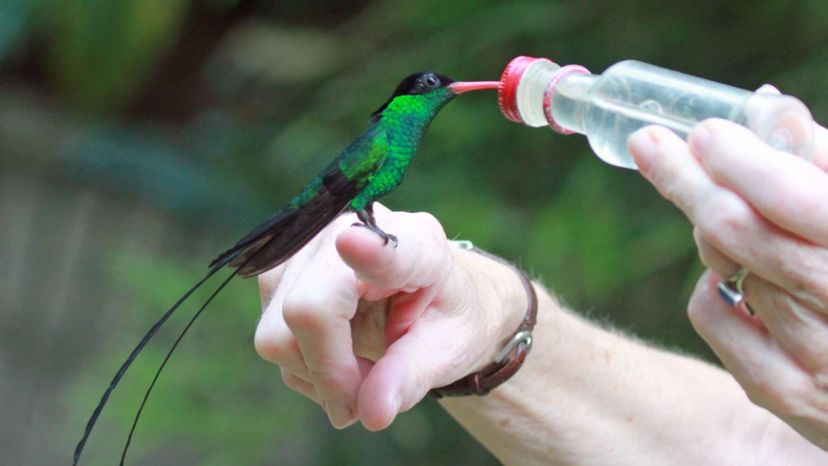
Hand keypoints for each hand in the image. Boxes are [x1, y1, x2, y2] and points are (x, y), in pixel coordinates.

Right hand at [254, 204, 524, 429]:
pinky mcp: (279, 269)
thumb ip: (411, 376)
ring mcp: (307, 246)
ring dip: (316, 374)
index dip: (369, 252)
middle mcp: (351, 228)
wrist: (429, 296)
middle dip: (332, 375)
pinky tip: (338, 359)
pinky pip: (271, 338)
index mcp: (416, 244)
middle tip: (370, 398)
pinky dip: (304, 366)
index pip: (385, 248)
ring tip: (361, 375)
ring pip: (277, 334)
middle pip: (306, 311)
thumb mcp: (448, 348)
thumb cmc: (444, 316)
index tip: (353, 243)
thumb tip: (372, 413)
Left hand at [628, 117, 827, 448]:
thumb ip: (821, 162)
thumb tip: (765, 103)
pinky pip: (709, 315)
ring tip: (720, 208)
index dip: (741, 160)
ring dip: (709, 228)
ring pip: (721, 266)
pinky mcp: (781, 390)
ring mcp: (814, 358)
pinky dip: (709, 284)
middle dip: (687, 179)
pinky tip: (736, 278)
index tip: (704, 131)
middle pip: (738, 231)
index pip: (793, 198)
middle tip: (649, 143)